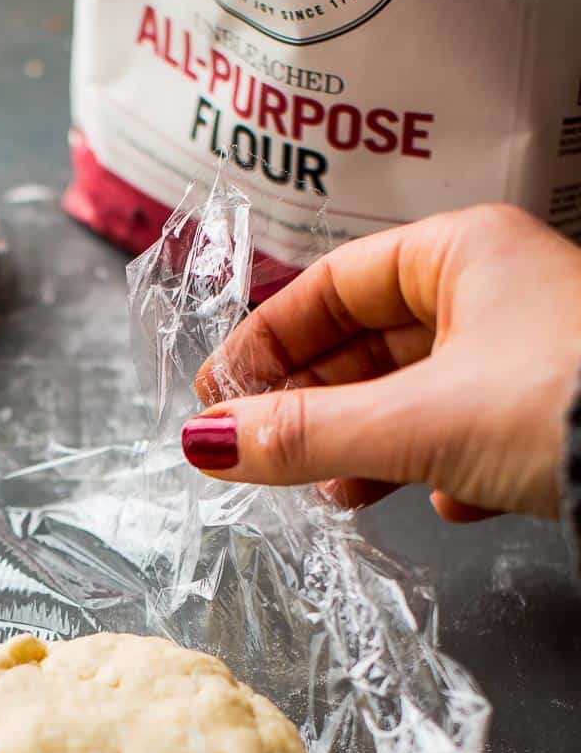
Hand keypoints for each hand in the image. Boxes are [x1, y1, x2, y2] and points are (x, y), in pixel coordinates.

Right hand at [183, 205, 580, 520]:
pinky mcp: (554, 409)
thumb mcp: (413, 422)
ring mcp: (529, 351)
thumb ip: (303, 434)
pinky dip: (442, 467)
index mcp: (462, 253)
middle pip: (370, 343)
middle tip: (264, 453)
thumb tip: (207, 443)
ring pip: (418, 393)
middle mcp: (497, 290)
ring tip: (340, 493)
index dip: (267, 340)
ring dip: (369, 446)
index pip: (333, 285)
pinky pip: (473, 431)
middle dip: (314, 405)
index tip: (220, 394)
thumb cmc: (565, 402)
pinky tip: (444, 499)